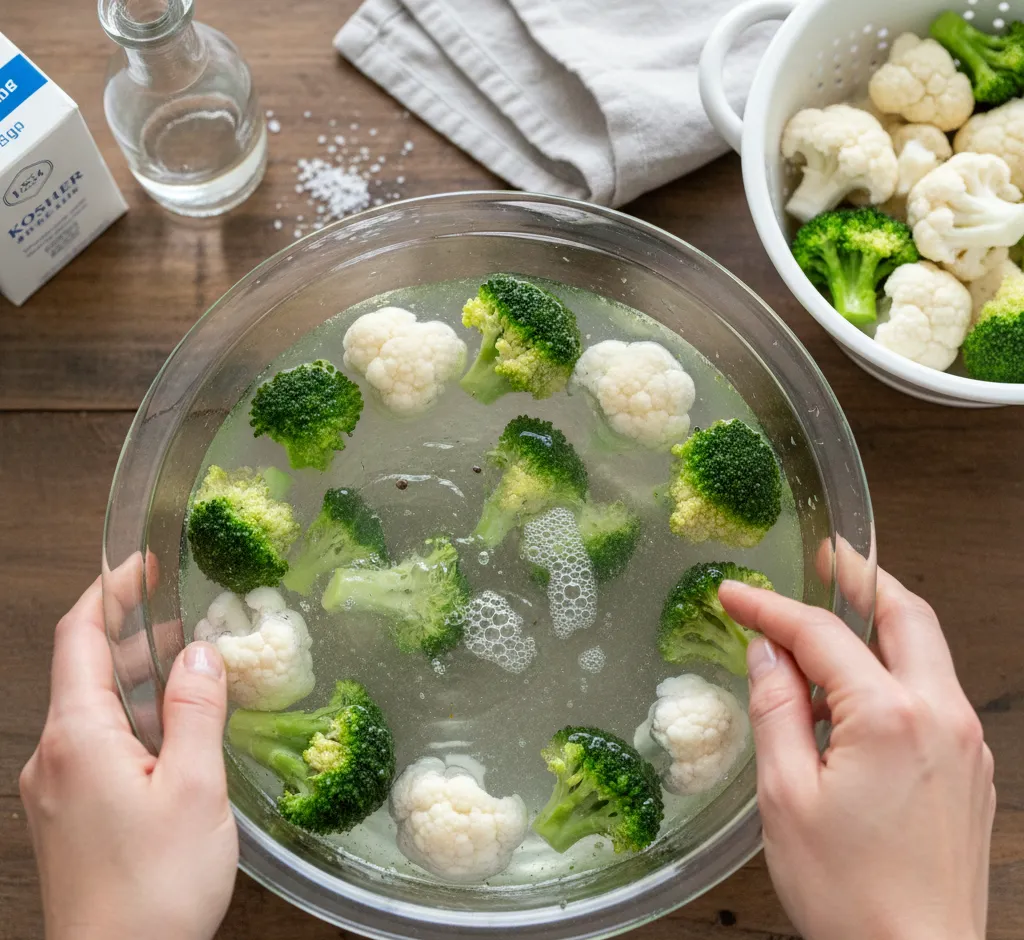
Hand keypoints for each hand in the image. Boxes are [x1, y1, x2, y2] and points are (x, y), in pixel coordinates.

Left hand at [20, 557, 237, 939]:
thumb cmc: (152, 889)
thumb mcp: (193, 788)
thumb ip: (196, 711)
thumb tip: (199, 652)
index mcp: (77, 737)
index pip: (80, 637)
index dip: (110, 592)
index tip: (143, 563)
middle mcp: (54, 756)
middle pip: (85, 670)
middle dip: (133, 635)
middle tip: (185, 613)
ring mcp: (57, 788)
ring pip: (95, 711)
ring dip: (139, 681)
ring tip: (191, 668)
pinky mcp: (71, 815)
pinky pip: (98, 746)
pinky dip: (136, 721)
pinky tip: (176, 733)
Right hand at [719, 566, 994, 939]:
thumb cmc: (850, 893)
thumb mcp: (787, 797)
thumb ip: (776, 709)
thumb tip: (766, 653)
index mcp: (891, 716)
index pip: (822, 633)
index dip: (771, 607)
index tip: (734, 593)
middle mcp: (941, 716)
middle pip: (906, 615)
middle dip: (862, 577)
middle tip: (825, 555)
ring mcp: (965, 743)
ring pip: (926, 650)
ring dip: (880, 622)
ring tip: (830, 618)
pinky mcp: (970, 769)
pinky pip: (932, 692)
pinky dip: (894, 668)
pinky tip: (855, 690)